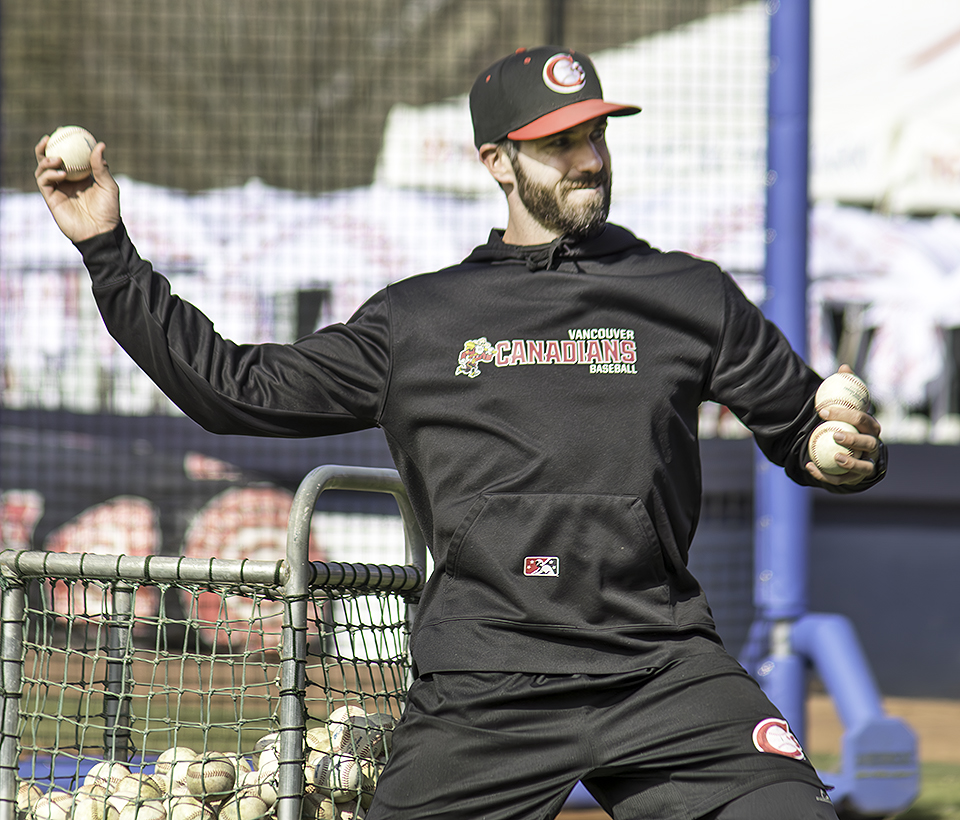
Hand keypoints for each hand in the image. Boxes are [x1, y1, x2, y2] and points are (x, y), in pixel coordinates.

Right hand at [35, 135, 120, 241]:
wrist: (102, 232)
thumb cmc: (109, 211)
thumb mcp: (109, 186)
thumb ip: (101, 167)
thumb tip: (100, 144)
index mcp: (79, 177)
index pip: (67, 157)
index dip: (62, 144)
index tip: (63, 131)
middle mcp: (66, 182)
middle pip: (49, 161)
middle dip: (44, 148)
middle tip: (48, 138)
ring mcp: (57, 190)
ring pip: (42, 170)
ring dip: (46, 161)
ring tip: (57, 159)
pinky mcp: (51, 199)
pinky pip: (44, 182)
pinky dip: (49, 175)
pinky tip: (60, 173)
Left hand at [805, 364, 881, 485]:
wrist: (851, 449)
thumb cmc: (849, 424)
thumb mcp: (847, 407)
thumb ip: (846, 388)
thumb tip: (843, 366)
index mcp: (871, 427)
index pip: (862, 419)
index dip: (844, 414)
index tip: (823, 411)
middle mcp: (873, 446)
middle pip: (867, 442)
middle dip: (853, 438)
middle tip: (835, 434)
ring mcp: (866, 463)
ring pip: (862, 466)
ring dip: (850, 462)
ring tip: (836, 456)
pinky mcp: (856, 478)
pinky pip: (840, 479)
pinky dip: (825, 475)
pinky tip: (808, 466)